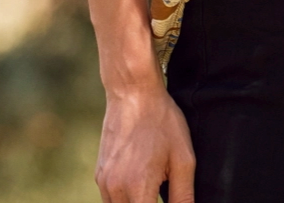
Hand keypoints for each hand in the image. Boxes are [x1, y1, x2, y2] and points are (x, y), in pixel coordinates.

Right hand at [95, 81, 195, 202]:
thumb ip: (184, 196)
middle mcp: (115, 189)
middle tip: (161, 188)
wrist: (132, 91)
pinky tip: (141, 180)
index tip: (165, 195)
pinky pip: (111, 200)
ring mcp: (104, 182)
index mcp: (138, 187)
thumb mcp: (183, 158)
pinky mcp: (99, 174)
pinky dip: (126, 199)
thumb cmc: (161, 120)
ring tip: (153, 183)